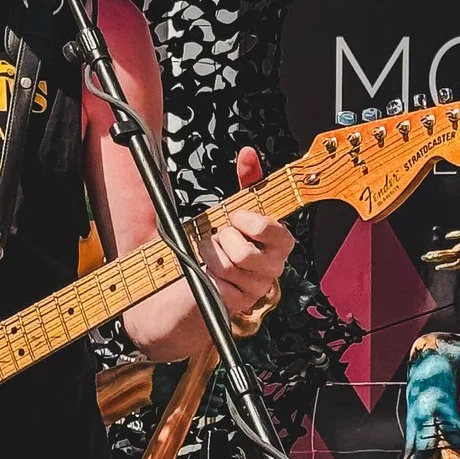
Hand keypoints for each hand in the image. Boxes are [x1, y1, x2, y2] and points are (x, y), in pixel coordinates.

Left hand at [200, 147, 293, 321]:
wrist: (182, 280)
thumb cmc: (210, 241)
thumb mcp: (228, 208)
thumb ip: (245, 182)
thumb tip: (248, 153)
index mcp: (277, 240)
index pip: (276, 230)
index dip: (253, 222)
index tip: (235, 216)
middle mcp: (273, 266)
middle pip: (246, 251)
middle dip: (223, 239)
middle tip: (218, 238)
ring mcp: (257, 287)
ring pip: (229, 265)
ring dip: (210, 255)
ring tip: (209, 255)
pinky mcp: (238, 305)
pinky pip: (220, 285)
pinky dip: (206, 275)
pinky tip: (207, 274)